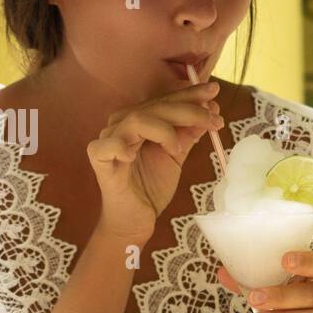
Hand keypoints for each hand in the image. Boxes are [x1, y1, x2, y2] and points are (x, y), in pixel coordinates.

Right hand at [87, 80, 223, 242]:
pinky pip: (107, 146)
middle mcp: (121, 125)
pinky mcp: (99, 160)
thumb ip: (188, 134)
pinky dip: (122, 146)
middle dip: (188, 110)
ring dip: (164, 130)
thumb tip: (210, 109)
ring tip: (178, 149)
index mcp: (138, 120)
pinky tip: (133, 154)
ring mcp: (108, 141)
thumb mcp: (176, 156)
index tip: (214, 92)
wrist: (135, 220)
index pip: (164, 101)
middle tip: (213, 119)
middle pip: (154, 107)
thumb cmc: (151, 187)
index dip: (189, 95)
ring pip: (136, 120)